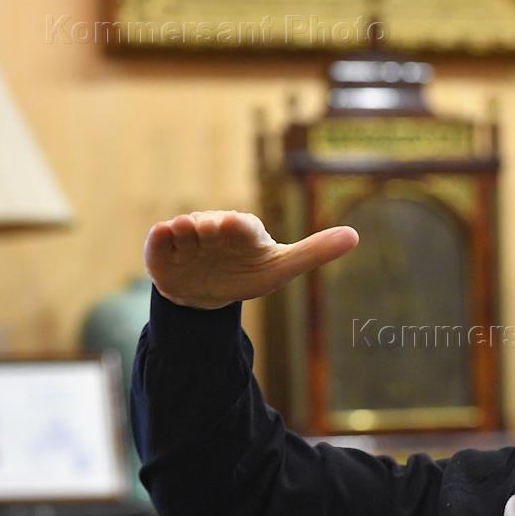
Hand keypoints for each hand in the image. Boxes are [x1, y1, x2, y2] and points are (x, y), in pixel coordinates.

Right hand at [144, 210, 358, 309]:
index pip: (243, 227)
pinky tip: (160, 236)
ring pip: (185, 229)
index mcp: (243, 232)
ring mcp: (187, 240)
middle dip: (210, 226)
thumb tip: (355, 235)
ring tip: (184, 231)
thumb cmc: (248, 274)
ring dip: (184, 230)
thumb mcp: (281, 267)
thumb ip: (314, 251)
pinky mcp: (164, 252)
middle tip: (209, 228)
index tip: (234, 223)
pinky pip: (159, 242)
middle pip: (211, 225)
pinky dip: (159, 240)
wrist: (207, 292)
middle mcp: (214, 229)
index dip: (239, 226)